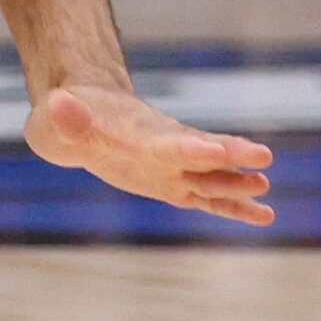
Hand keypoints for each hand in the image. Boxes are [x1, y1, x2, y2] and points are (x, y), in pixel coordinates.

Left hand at [26, 85, 274, 225]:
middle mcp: (166, 149)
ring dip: (237, 184)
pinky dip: (235, 207)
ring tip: (265, 190)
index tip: (218, 149)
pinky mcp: (174, 184)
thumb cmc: (66, 117)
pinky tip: (265, 215)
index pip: (171, 142)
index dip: (192, 148)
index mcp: (141, 135)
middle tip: (263, 157)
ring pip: (212, 178)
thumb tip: (59, 105)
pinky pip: (209, 199)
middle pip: (203, 155)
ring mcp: (174, 167)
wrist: (83, 115)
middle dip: (230, 158)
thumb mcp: (55, 118)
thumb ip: (63, 116)